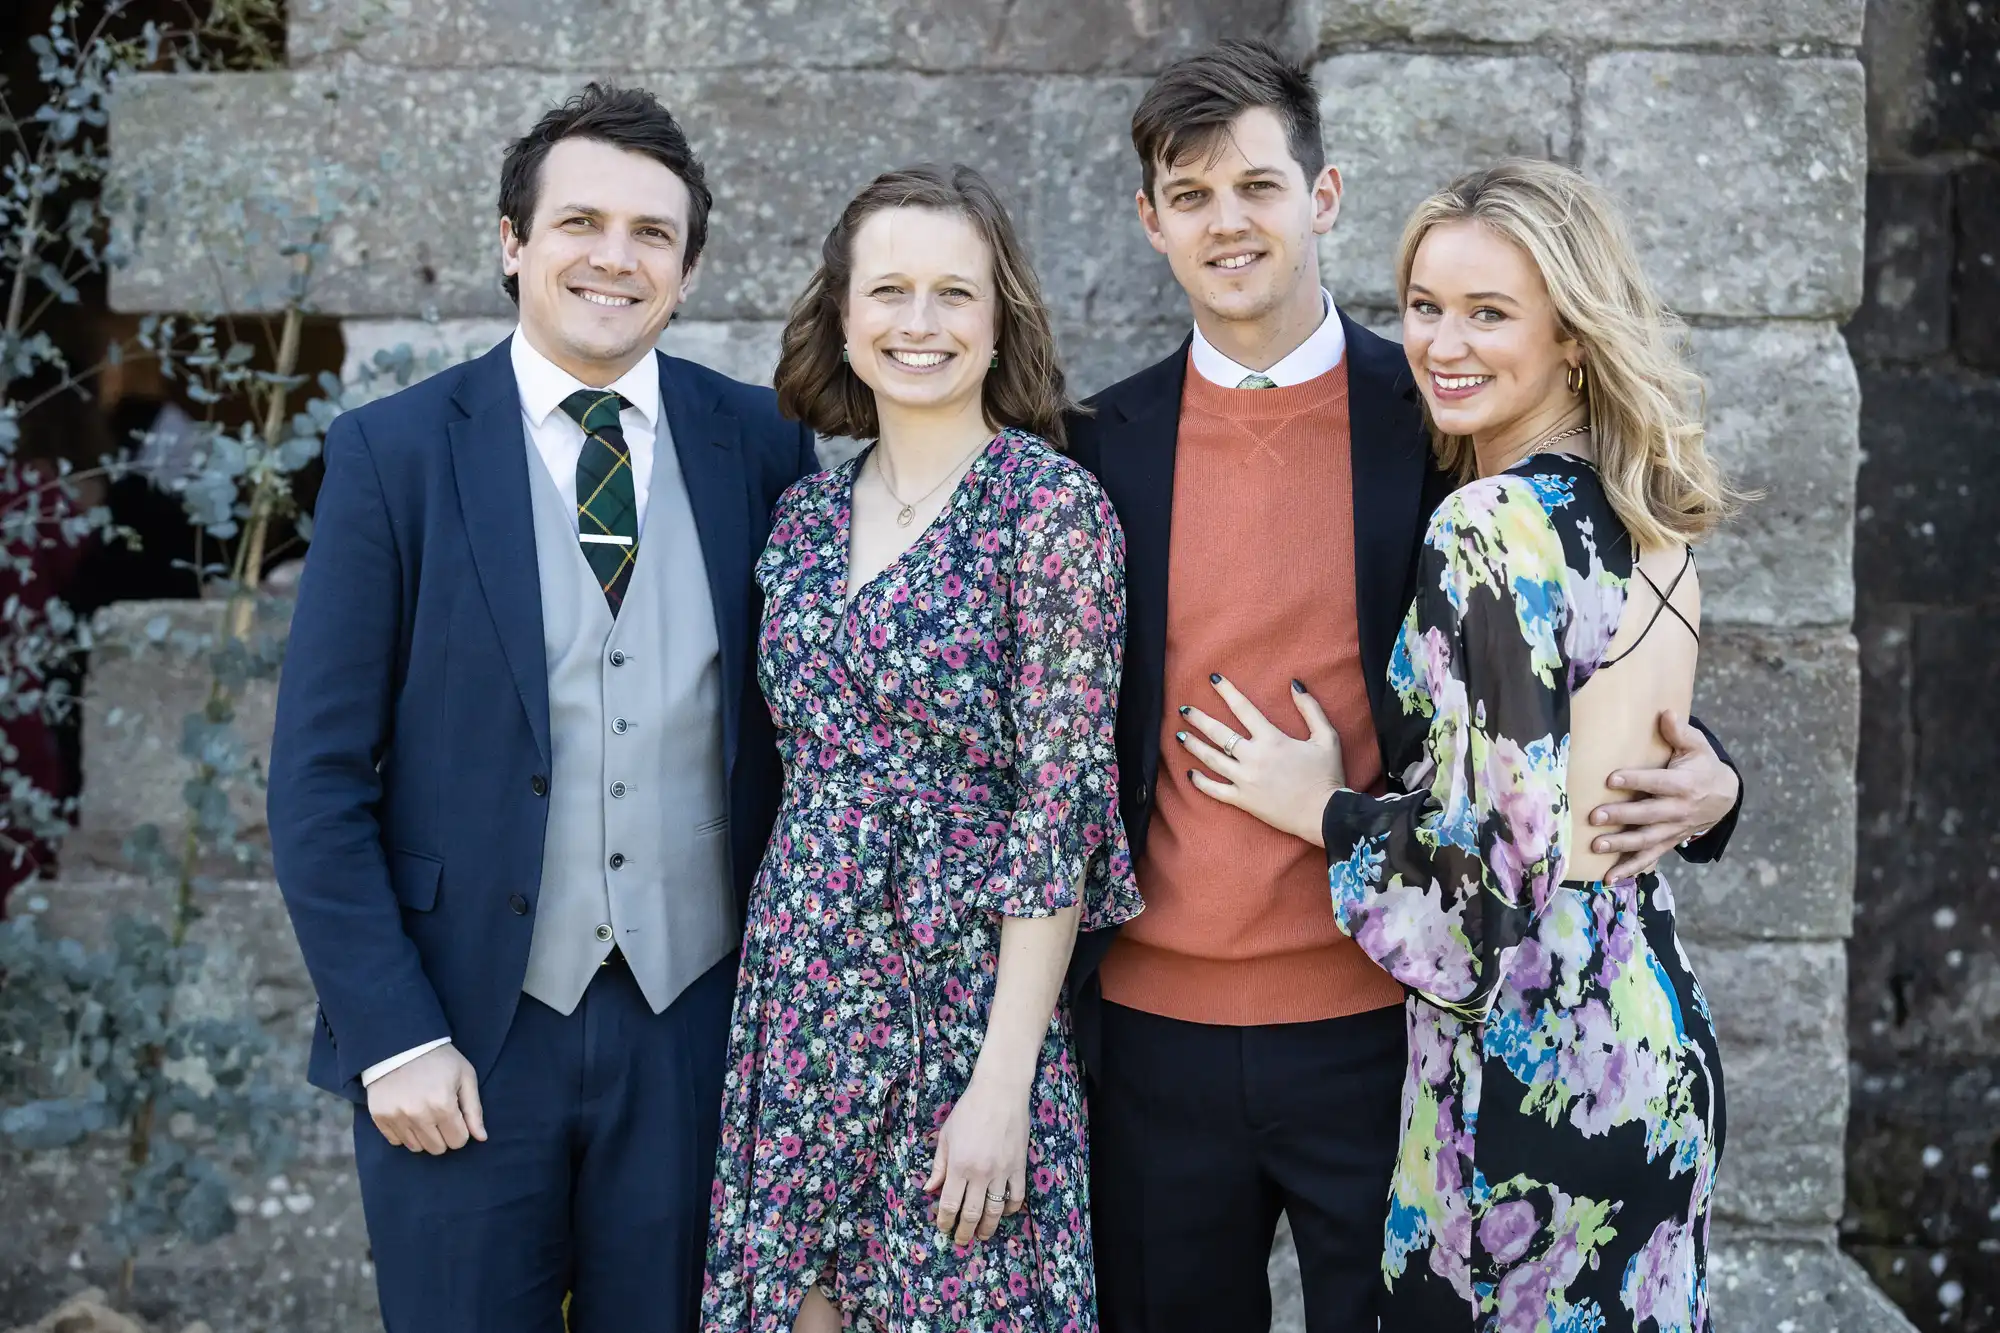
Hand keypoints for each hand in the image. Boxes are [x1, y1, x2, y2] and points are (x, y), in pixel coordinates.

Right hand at [366, 1043, 486, 1154]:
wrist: (401, 1043)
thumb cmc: (440, 1059)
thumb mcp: (465, 1077)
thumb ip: (474, 1110)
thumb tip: (481, 1138)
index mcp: (443, 1105)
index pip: (458, 1141)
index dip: (461, 1131)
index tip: (457, 1118)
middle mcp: (418, 1115)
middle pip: (437, 1149)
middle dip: (444, 1136)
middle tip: (441, 1116)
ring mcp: (396, 1117)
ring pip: (416, 1148)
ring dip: (424, 1136)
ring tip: (424, 1114)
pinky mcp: (380, 1117)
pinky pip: (396, 1141)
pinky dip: (405, 1133)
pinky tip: (408, 1114)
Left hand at [924, 1069, 1028, 1246]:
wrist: (1000, 1092)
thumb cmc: (969, 1110)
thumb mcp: (946, 1135)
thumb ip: (938, 1165)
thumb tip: (929, 1189)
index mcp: (959, 1166)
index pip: (950, 1204)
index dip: (945, 1221)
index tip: (943, 1228)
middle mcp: (980, 1173)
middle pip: (971, 1214)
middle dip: (964, 1231)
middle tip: (962, 1241)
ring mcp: (1002, 1172)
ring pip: (995, 1211)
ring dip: (987, 1228)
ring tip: (982, 1236)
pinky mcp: (1019, 1167)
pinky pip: (1016, 1197)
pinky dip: (1010, 1210)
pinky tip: (1004, 1213)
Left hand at [1178, 675, 1344, 845]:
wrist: (1324, 814)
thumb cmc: (1327, 775)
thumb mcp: (1327, 737)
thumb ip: (1311, 709)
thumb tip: (1295, 684)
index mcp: (1272, 740)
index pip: (1243, 709)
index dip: (1227, 692)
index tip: (1214, 679)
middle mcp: (1253, 757)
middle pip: (1218, 733)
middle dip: (1199, 719)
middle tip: (1183, 709)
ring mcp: (1245, 780)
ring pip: (1211, 759)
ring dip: (1193, 745)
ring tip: (1179, 735)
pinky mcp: (1243, 800)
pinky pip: (1215, 790)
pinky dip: (1200, 782)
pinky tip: (1189, 773)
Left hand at [1589, 711, 1739, 879]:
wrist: (1725, 796)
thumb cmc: (1702, 766)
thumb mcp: (1697, 746)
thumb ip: (1680, 731)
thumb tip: (1665, 713)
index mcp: (1685, 784)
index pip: (1658, 782)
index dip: (1636, 780)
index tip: (1611, 778)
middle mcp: (1679, 810)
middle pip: (1648, 815)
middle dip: (1622, 817)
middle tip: (1594, 816)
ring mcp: (1673, 830)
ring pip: (1646, 840)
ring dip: (1621, 846)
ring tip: (1596, 846)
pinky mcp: (1668, 842)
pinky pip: (1649, 858)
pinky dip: (1630, 869)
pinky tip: (1609, 879)